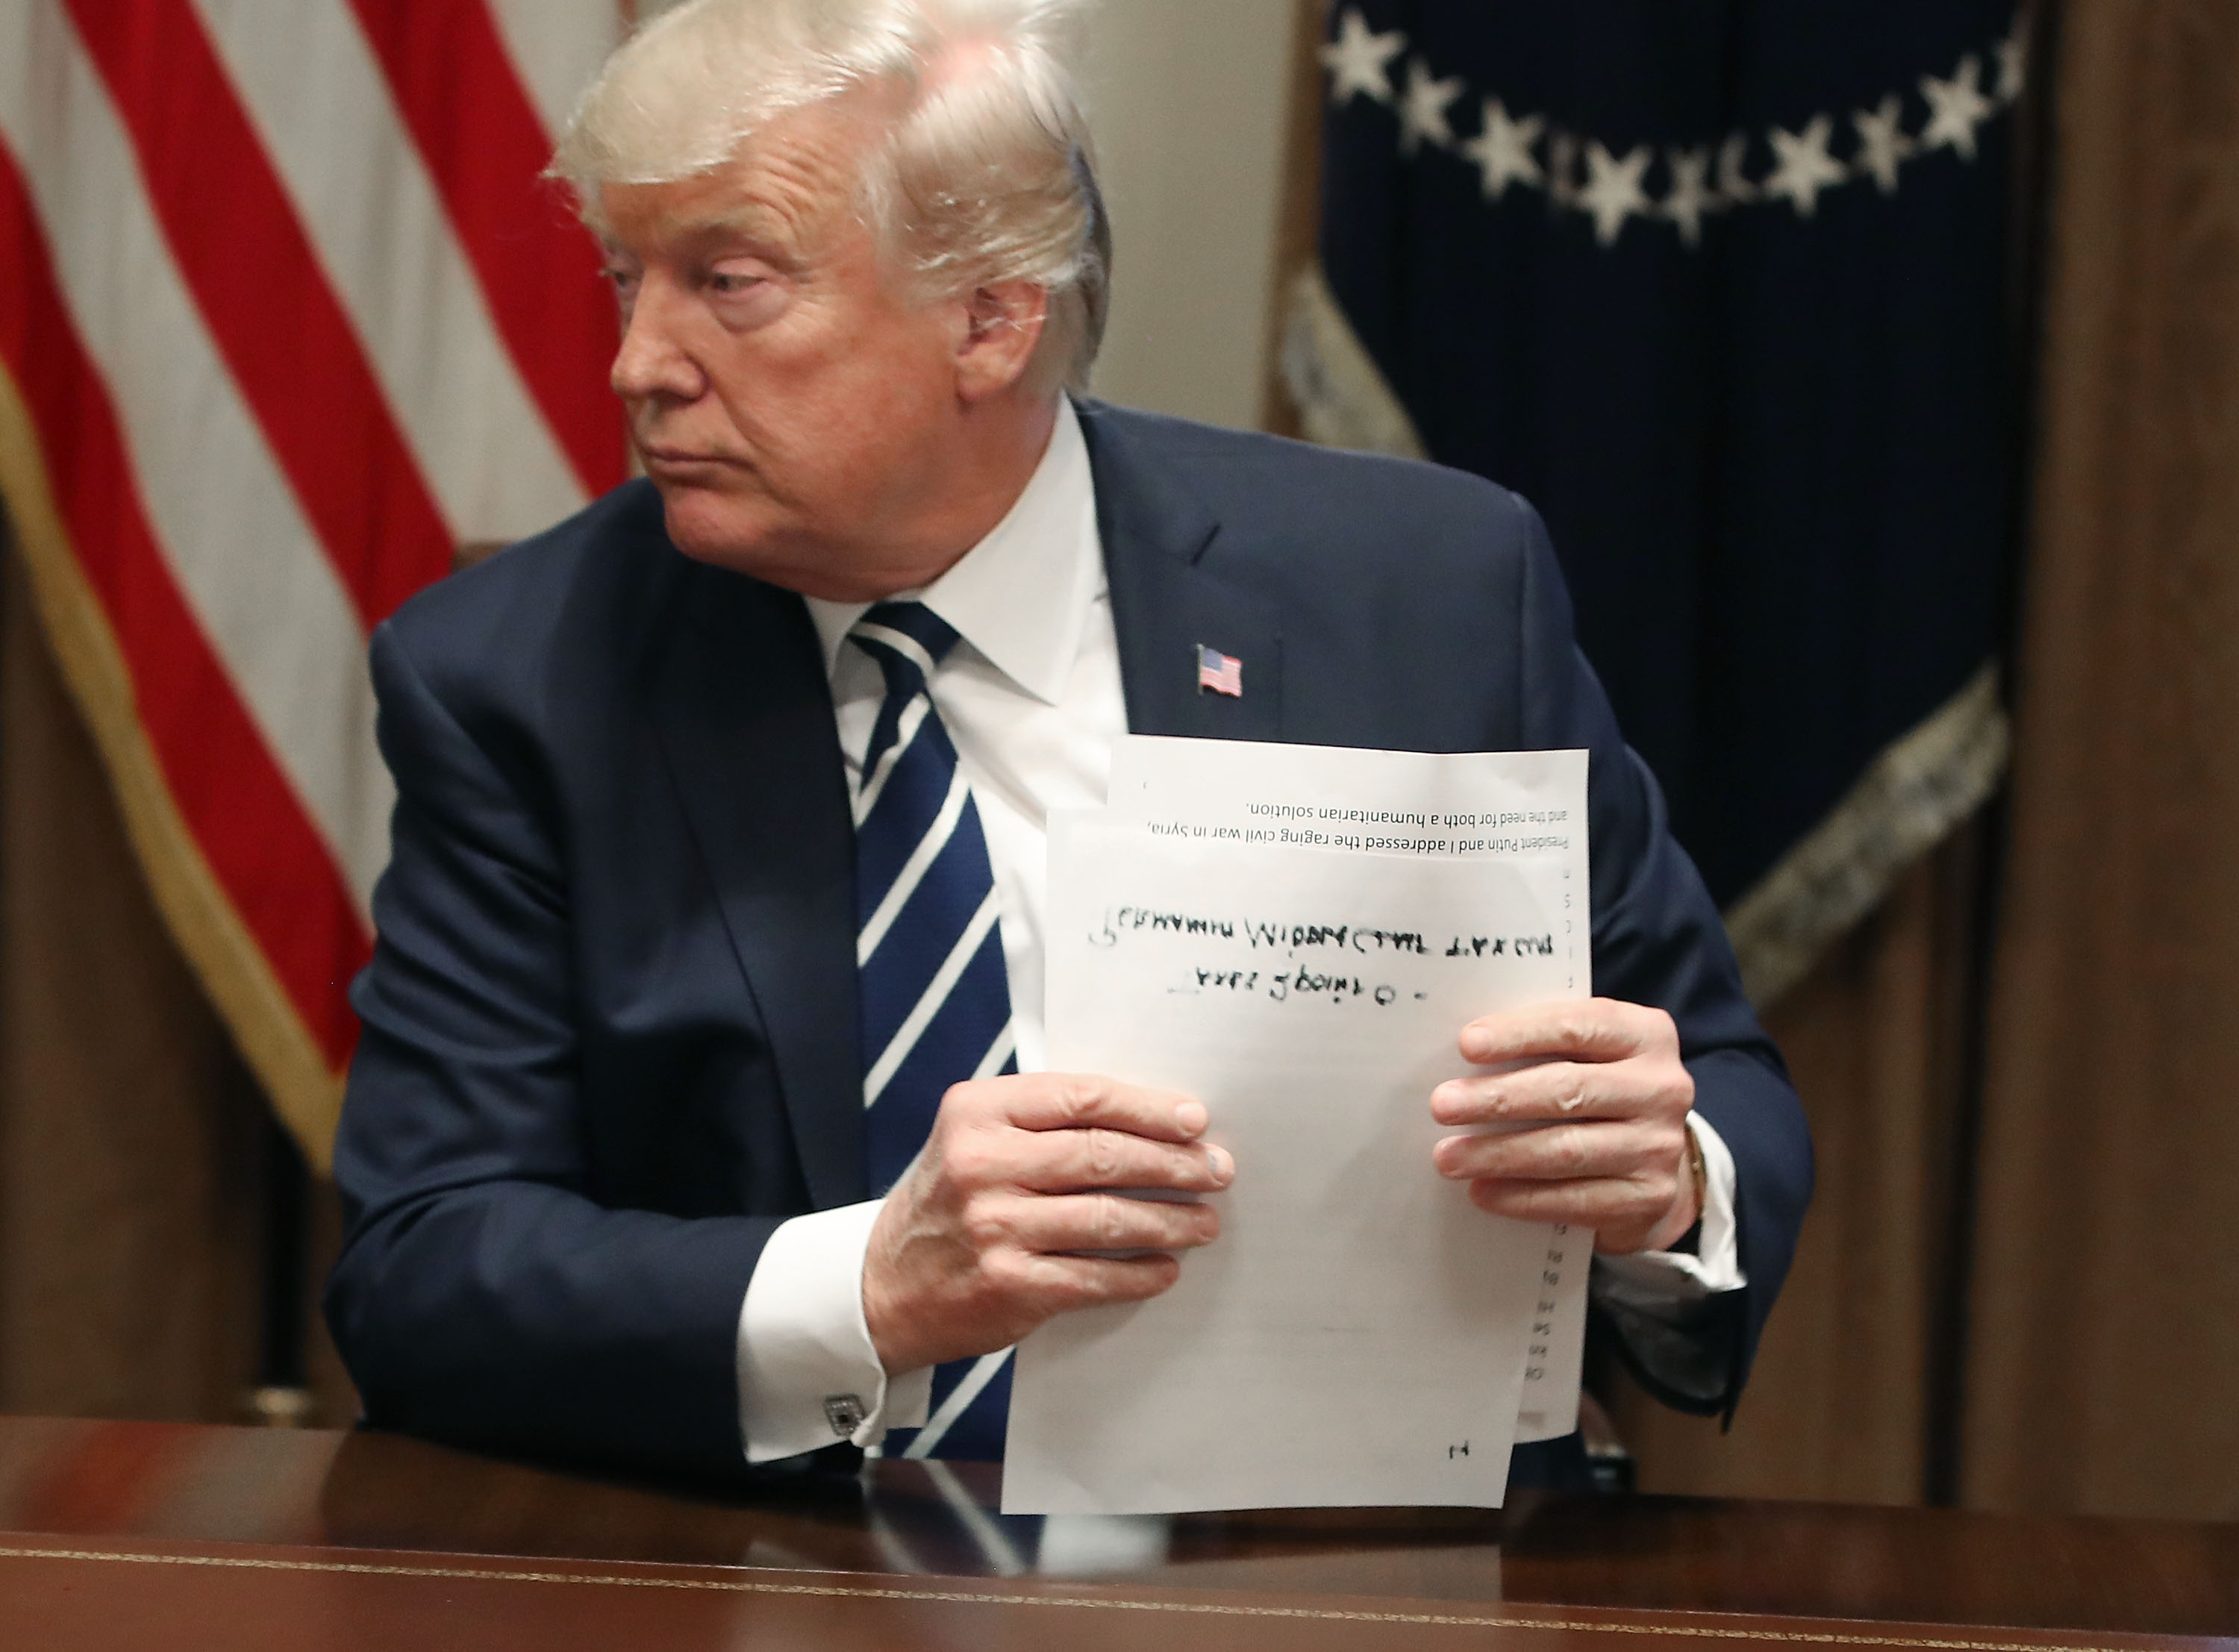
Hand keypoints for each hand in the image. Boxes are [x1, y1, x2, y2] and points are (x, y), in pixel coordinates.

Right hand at [861, 1074, 1233, 1373]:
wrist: (884, 1285)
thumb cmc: (951, 1201)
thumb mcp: (976, 1138)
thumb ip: (1045, 1122)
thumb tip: (1153, 1124)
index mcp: (977, 1111)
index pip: (1082, 1098)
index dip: (1148, 1109)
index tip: (1195, 1121)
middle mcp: (981, 1164)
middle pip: (1103, 1155)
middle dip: (1173, 1164)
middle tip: (1217, 1170)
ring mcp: (994, 1227)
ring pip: (1107, 1218)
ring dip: (1169, 1221)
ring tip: (1205, 1221)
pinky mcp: (1008, 1285)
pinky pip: (1094, 1276)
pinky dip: (1139, 1273)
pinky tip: (1165, 1268)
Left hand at [1429, 998, 1696, 1254]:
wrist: (1654, 1154)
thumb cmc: (1597, 1086)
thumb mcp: (1586, 1051)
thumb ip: (1543, 1043)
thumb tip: (1465, 1053)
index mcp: (1645, 1034)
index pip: (1578, 1026)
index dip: (1520, 1034)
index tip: (1467, 1044)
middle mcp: (1662, 1087)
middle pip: (1568, 1090)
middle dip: (1498, 1099)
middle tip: (1443, 1105)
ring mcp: (1659, 1145)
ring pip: (1567, 1149)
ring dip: (1499, 1154)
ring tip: (1448, 1157)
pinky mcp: (1648, 1196)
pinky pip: (1574, 1199)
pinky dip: (1521, 1197)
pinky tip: (1481, 1191)